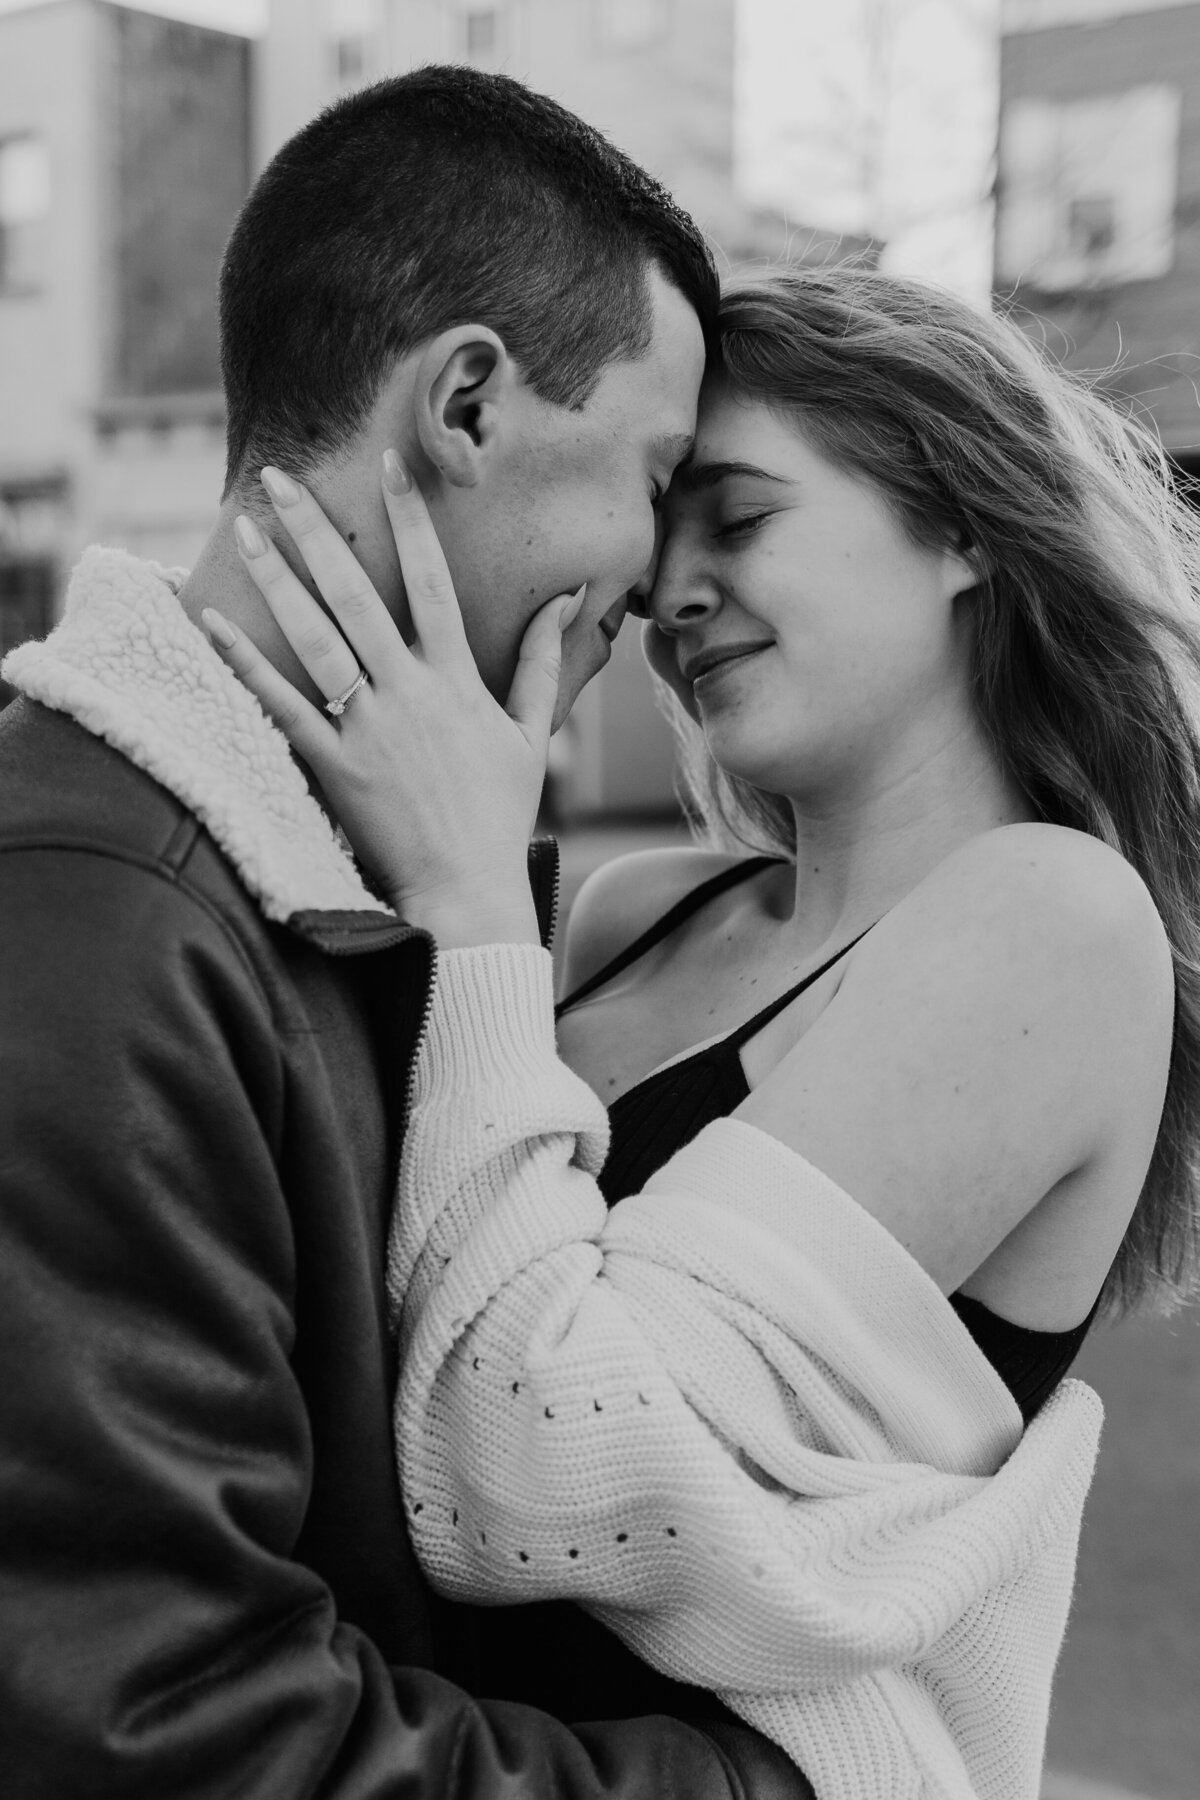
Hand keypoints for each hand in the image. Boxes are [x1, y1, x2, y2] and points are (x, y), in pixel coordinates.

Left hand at [201, 454, 583, 942]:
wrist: (467, 889)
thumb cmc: (499, 815)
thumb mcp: (532, 735)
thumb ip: (542, 663)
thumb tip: (566, 601)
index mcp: (457, 679)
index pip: (432, 581)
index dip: (409, 519)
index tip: (389, 465)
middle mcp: (409, 692)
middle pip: (356, 594)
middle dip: (316, 531)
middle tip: (280, 478)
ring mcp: (368, 728)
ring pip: (315, 639)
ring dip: (276, 581)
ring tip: (245, 530)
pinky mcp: (334, 766)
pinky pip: (282, 706)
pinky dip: (246, 665)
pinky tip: (212, 623)